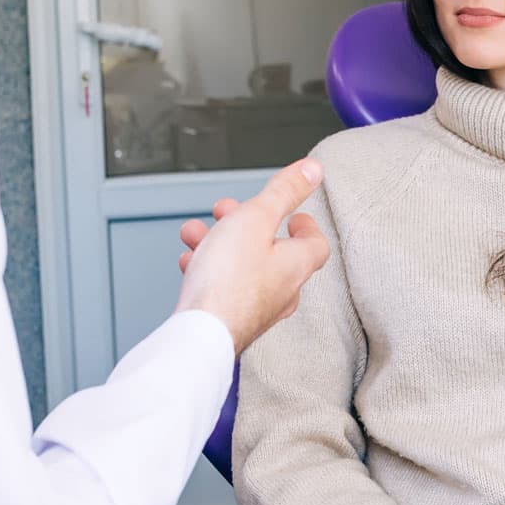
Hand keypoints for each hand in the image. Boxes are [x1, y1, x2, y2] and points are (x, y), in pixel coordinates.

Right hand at [173, 160, 329, 352]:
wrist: (199, 335)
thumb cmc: (227, 282)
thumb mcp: (255, 218)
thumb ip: (284, 192)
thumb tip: (313, 170)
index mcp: (295, 265)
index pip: (315, 243)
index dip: (305, 225)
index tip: (294, 215)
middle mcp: (282, 291)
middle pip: (273, 252)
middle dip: (247, 225)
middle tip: (229, 211)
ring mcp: (257, 310)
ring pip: (243, 268)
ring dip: (220, 244)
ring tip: (197, 233)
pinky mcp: (232, 321)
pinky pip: (224, 289)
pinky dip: (209, 270)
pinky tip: (190, 263)